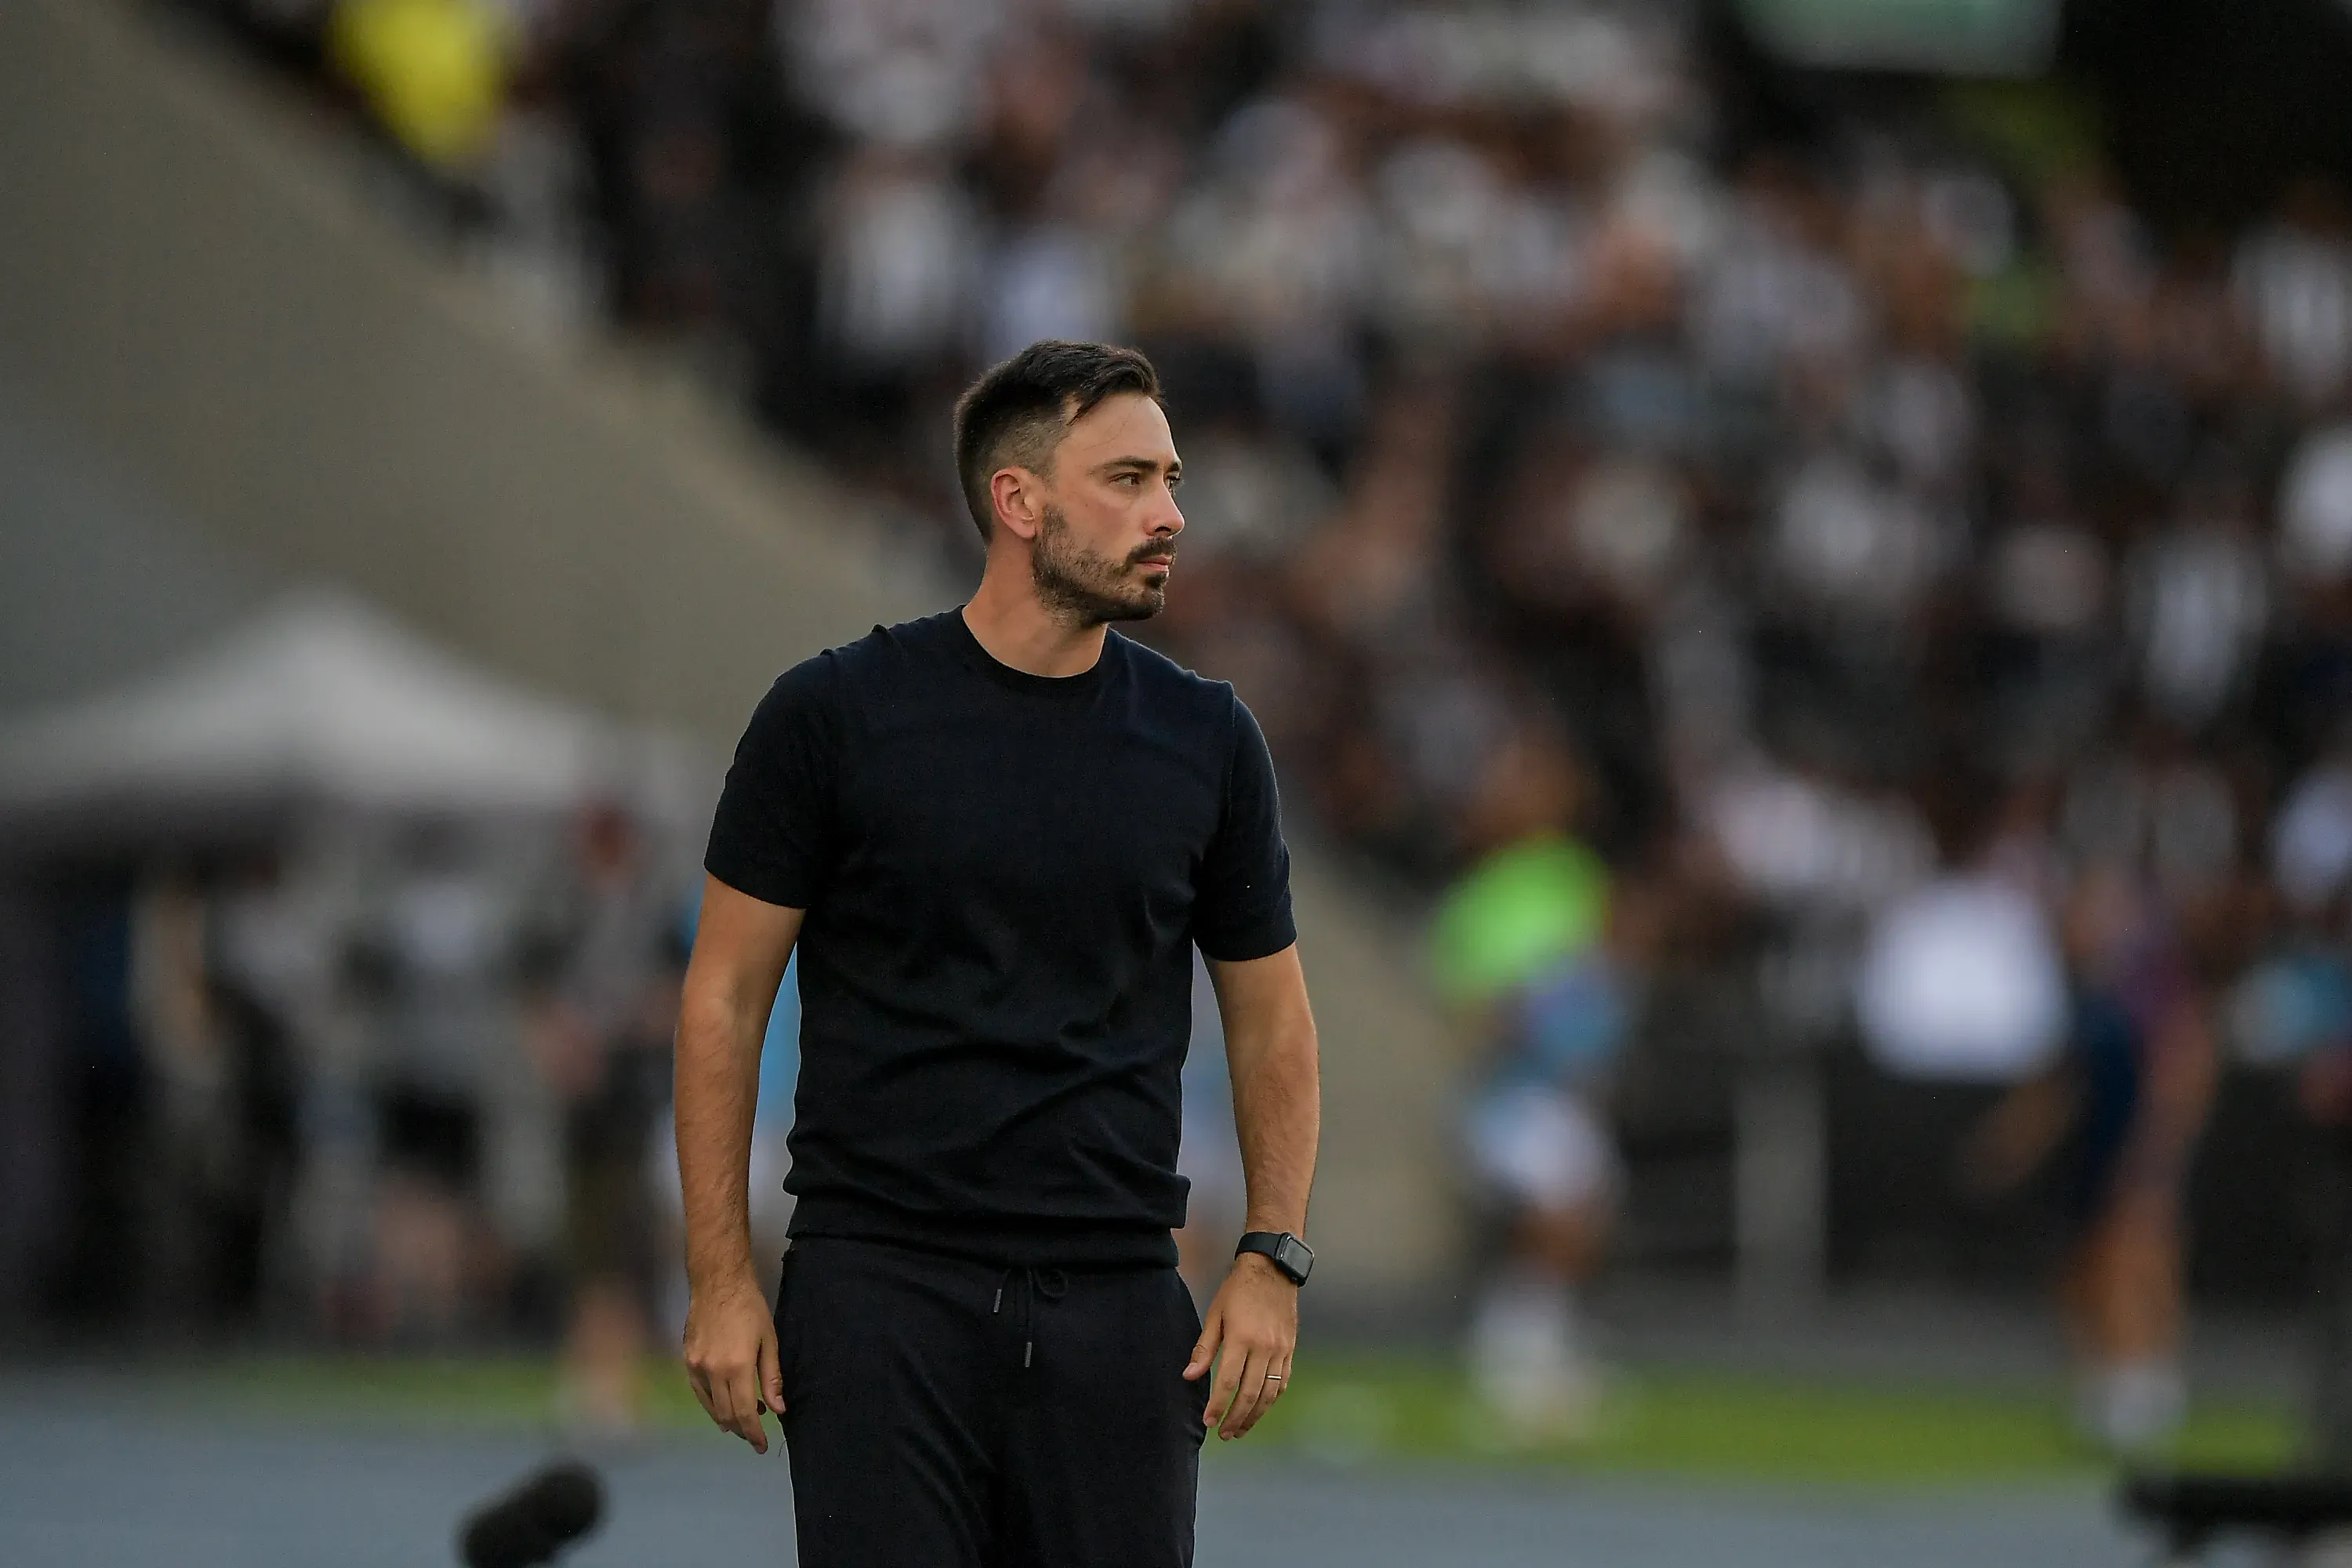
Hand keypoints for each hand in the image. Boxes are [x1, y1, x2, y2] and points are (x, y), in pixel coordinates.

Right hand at [683, 1268, 780, 1453]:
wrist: (718, 1282)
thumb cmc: (750, 1308)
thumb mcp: (769, 1341)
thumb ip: (772, 1378)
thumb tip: (778, 1409)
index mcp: (737, 1367)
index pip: (745, 1413)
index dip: (754, 1434)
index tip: (762, 1446)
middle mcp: (713, 1372)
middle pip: (727, 1414)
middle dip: (742, 1430)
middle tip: (755, 1435)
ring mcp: (696, 1367)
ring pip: (711, 1407)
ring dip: (727, 1419)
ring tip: (743, 1422)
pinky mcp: (687, 1361)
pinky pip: (699, 1393)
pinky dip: (711, 1405)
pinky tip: (722, 1406)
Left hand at [1182, 1251, 1296, 1439]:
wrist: (1272, 1269)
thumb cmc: (1238, 1290)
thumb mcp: (1215, 1314)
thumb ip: (1204, 1348)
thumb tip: (1189, 1376)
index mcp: (1242, 1338)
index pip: (1228, 1383)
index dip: (1217, 1406)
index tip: (1208, 1422)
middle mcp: (1264, 1348)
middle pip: (1250, 1394)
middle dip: (1235, 1418)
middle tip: (1223, 1433)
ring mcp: (1280, 1350)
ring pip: (1268, 1393)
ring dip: (1254, 1415)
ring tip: (1239, 1429)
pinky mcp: (1290, 1350)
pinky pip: (1282, 1382)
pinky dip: (1271, 1399)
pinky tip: (1259, 1409)